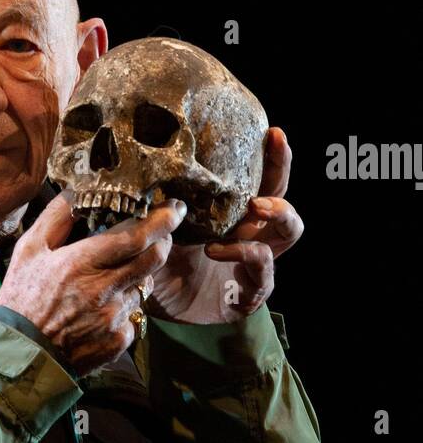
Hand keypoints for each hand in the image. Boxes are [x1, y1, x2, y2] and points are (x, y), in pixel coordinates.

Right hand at [0, 190, 185, 375]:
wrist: (21, 354)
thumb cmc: (21, 298)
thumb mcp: (27, 251)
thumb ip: (55, 218)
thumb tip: (78, 191)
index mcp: (81, 262)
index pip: (135, 236)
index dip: (162, 219)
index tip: (174, 208)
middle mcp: (103, 289)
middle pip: (154, 259)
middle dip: (163, 242)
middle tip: (158, 236)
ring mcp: (114, 317)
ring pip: (144, 287)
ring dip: (137, 278)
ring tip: (112, 280)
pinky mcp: (118, 340)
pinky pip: (134, 317)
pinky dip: (124, 309)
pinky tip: (102, 311)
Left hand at [142, 126, 303, 324]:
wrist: (155, 309)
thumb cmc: (159, 265)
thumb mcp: (156, 230)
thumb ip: (161, 206)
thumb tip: (154, 170)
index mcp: (235, 217)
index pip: (262, 181)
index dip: (273, 158)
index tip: (272, 132)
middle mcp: (252, 236)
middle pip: (285, 201)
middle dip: (280, 181)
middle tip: (259, 181)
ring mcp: (257, 264)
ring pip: (288, 232)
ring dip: (275, 215)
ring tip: (253, 207)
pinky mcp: (252, 292)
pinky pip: (264, 271)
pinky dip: (243, 255)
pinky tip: (215, 250)